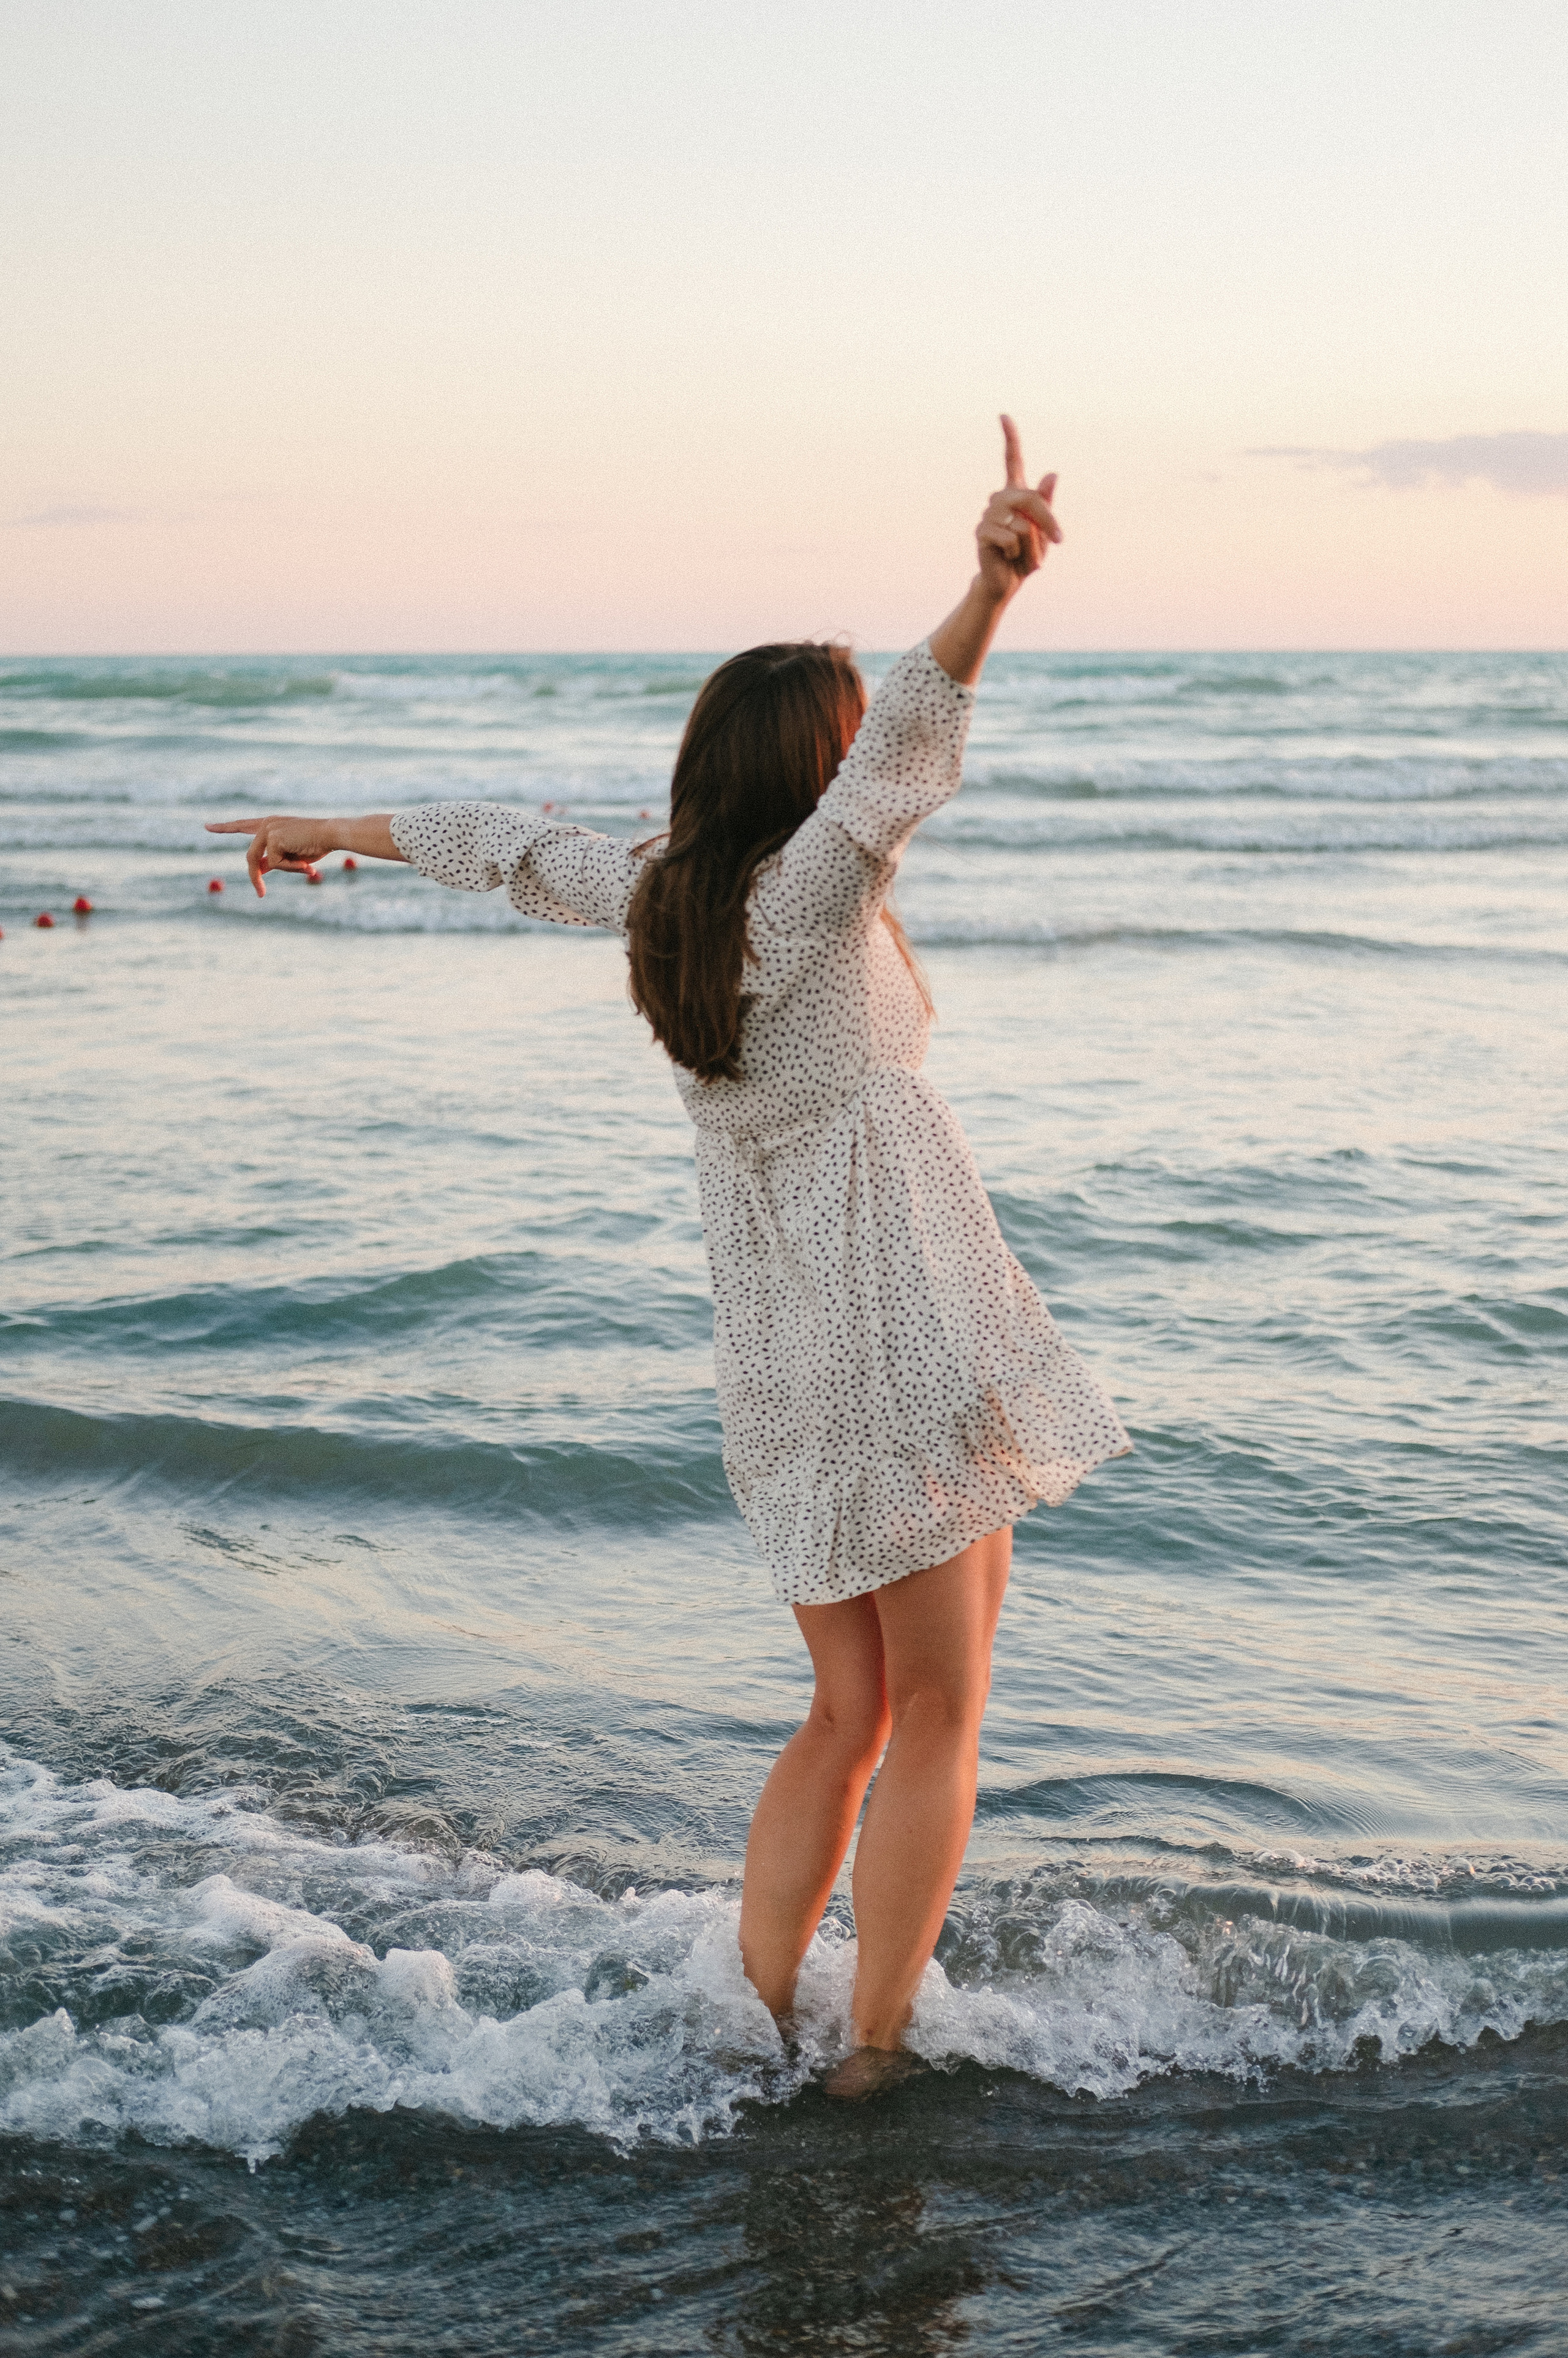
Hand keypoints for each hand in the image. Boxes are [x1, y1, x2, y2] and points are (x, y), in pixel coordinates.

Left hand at [205, 814, 339, 896]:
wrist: (332, 834)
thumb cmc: (316, 844)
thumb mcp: (291, 855)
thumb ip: (273, 860)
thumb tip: (259, 871)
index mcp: (270, 824)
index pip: (242, 825)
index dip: (225, 827)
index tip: (207, 827)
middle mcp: (266, 824)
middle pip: (251, 857)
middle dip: (255, 878)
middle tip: (261, 894)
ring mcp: (268, 830)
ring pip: (262, 862)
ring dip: (284, 871)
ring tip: (307, 868)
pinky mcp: (272, 839)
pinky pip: (275, 864)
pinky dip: (291, 868)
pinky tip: (306, 863)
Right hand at [975, 415, 1061, 601]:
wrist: (1008, 581)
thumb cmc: (1027, 554)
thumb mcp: (1044, 529)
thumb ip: (1046, 504)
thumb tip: (1052, 473)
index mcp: (1015, 494)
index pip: (1012, 461)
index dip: (1010, 438)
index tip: (1003, 416)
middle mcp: (999, 499)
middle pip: (1029, 499)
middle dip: (1048, 522)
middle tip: (1058, 541)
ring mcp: (988, 515)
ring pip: (1023, 524)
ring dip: (1032, 545)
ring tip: (1022, 554)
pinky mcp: (982, 532)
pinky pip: (1011, 538)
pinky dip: (1018, 553)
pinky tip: (1008, 557)